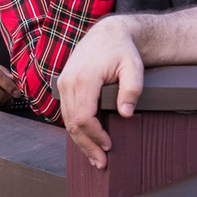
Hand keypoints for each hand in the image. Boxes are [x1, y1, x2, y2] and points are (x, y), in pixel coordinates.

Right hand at [57, 16, 146, 168]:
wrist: (108, 33)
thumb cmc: (122, 49)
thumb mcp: (134, 67)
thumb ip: (131, 90)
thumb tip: (126, 114)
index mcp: (84, 78)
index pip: (83, 117)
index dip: (95, 136)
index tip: (109, 146)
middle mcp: (68, 81)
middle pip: (72, 123)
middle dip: (87, 146)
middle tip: (101, 163)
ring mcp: (63, 83)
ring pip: (67, 120)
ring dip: (80, 141)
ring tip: (95, 157)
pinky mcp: (63, 85)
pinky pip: (67, 113)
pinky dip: (76, 129)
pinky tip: (87, 140)